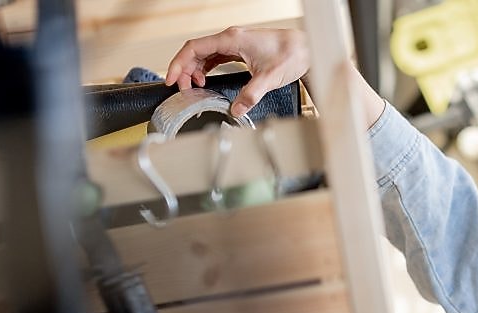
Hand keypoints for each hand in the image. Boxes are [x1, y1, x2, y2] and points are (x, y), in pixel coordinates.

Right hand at [164, 27, 309, 116]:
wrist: (307, 49)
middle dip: (184, 70)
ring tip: (193, 87)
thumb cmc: (292, 55)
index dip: (178, 64)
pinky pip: (215, 57)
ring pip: (204, 54)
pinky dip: (206, 68)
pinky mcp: (240, 50)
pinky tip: (206, 80)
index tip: (171, 80)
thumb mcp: (270, 78)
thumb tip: (236, 109)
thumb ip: (251, 94)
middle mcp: (231, 38)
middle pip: (195, 51)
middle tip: (182, 90)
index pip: (194, 48)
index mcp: (232, 39)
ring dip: (194, 70)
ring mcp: (235, 43)